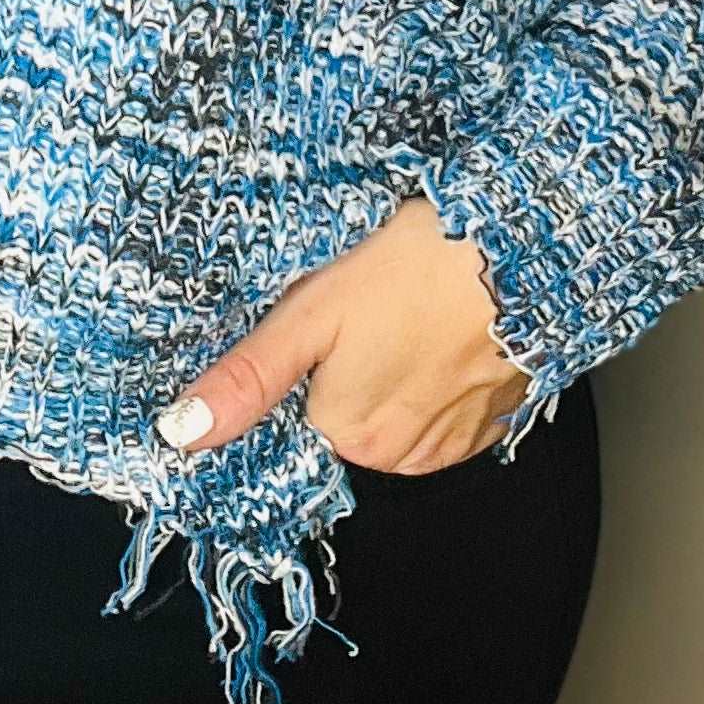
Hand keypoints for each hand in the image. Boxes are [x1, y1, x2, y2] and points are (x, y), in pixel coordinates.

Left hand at [154, 196, 531, 474]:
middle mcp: (402, 456)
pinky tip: (445, 327)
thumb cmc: (415, 268)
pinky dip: (441, 377)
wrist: (523, 248)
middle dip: (350, 367)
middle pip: (348, 414)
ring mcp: (456, 442)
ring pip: (399, 412)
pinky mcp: (497, 420)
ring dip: (398, 374)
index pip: (299, 410)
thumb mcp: (312, 312)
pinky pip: (447, 409)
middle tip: (369, 306)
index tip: (327, 323)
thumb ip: (249, 377)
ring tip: (410, 311)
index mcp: (348, 433)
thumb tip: (180, 432)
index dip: (306, 362)